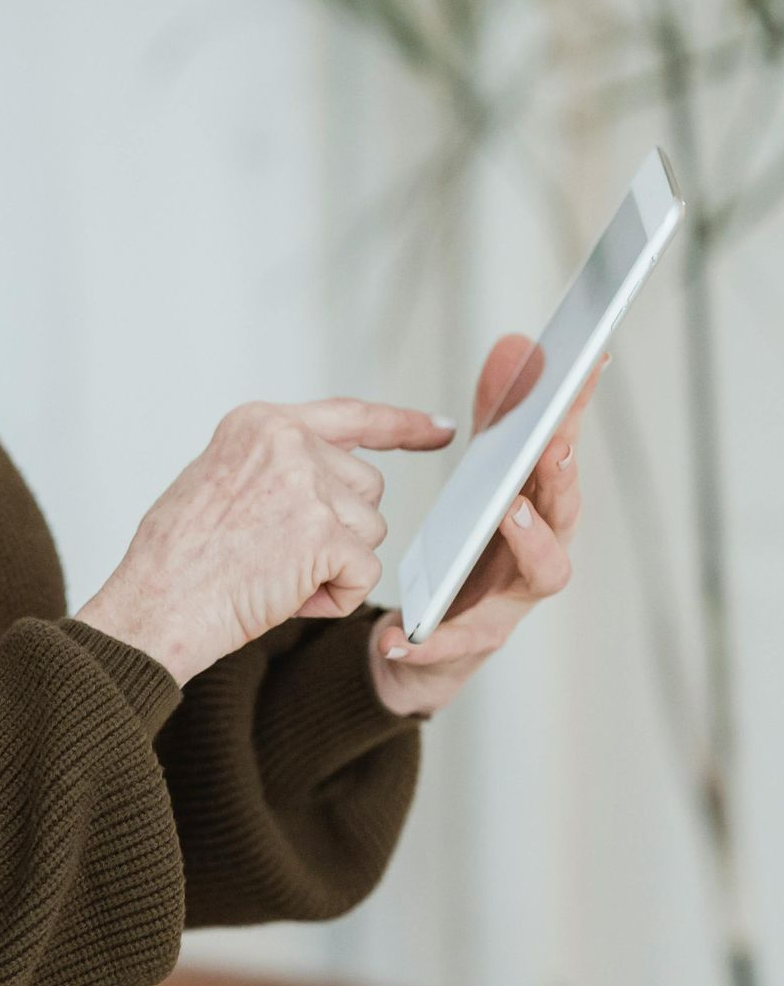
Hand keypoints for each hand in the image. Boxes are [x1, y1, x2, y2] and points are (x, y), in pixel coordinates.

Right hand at [73, 395, 456, 687]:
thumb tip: (325, 478)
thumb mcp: (214, 481)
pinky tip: (287, 599)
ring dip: (333, 566)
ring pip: (370, 532)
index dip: (401, 425)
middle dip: (337, 531)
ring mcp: (307, 485)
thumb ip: (271, 466)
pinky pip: (365, 572)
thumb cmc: (172, 562)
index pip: (349, 416)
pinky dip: (334, 597)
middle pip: (366, 489)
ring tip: (271, 577)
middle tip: (273, 557)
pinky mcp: (324, 534)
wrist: (152, 607)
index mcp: (259, 424)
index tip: (440, 430)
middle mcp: (286, 442)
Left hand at [366, 334, 602, 718]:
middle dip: (565, 475)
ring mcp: (516, 596)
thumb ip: (498, 417)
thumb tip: (514, 346)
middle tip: (555, 444)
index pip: (563, 449)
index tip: (587, 360)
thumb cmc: (475, 545)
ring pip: (544, 570)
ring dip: (533, 540)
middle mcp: (543, 549)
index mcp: (543, 504)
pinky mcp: (476, 638)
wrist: (436, 636)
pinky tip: (399, 632)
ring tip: (510, 512)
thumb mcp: (483, 476)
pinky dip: (432, 637)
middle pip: (567, 510)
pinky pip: (457, 639)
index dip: (577, 407)